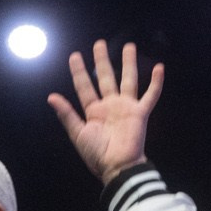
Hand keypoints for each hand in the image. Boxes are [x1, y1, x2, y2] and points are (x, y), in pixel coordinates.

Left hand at [47, 41, 163, 185]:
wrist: (117, 167)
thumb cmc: (96, 154)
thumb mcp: (78, 133)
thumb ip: (66, 114)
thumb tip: (51, 97)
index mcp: (94, 111)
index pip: (84, 87)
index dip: (78, 72)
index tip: (74, 56)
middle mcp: (110, 105)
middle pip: (105, 77)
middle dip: (102, 60)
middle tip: (99, 43)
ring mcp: (126, 107)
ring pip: (128, 80)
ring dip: (128, 63)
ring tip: (129, 46)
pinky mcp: (140, 113)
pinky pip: (151, 95)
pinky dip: (156, 83)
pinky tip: (159, 68)